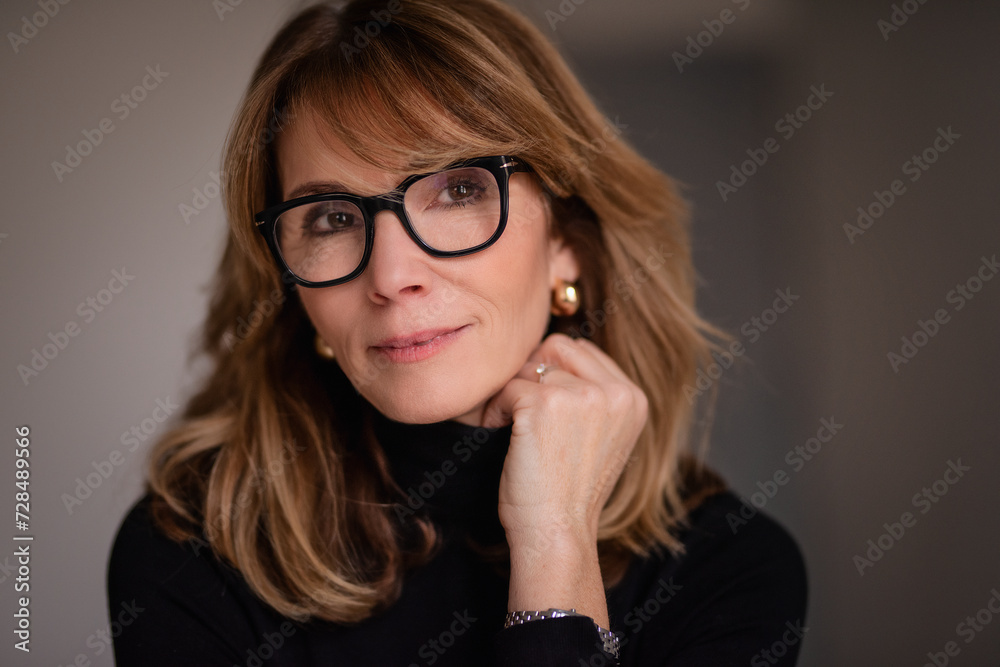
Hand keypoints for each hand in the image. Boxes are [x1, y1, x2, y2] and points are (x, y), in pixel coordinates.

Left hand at [481, 332, 648, 550]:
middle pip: (556, 347)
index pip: (583, 350)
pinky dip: (495, 409)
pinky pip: (507, 386)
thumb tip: (550, 355)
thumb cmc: (570, 492)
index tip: (543, 409)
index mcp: (633, 399)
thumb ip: (592, 397)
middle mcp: (615, 392)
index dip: (553, 373)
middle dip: (532, 373)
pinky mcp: (545, 403)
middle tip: (521, 409)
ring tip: (512, 429)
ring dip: (512, 394)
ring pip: (529, 367)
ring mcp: (583, 395)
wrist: (557, 534)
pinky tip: (499, 433)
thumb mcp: (601, 438)